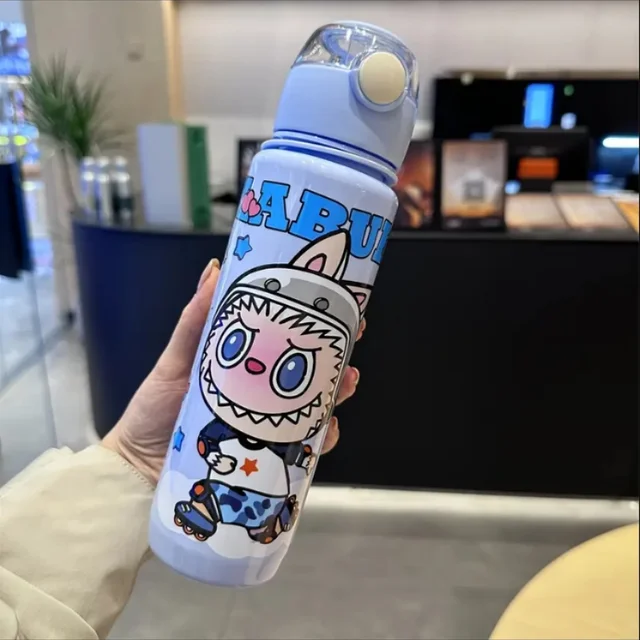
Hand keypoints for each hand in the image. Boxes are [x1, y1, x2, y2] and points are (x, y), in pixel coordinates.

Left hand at [102, 259, 364, 484]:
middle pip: (310, 374)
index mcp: (244, 367)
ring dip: (337, 395)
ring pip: (315, 407)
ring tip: (346, 384)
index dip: (316, 325)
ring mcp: (268, 425)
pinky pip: (305, 447)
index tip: (339, 307)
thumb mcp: (176, 360)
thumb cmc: (154, 411)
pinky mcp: (268, 456)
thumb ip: (194, 321)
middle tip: (351, 344)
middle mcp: (261, 395)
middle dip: (338, 359)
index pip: (287, 342)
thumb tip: (214, 271)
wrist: (139, 468)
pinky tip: (325, 430)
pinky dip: (321, 439)